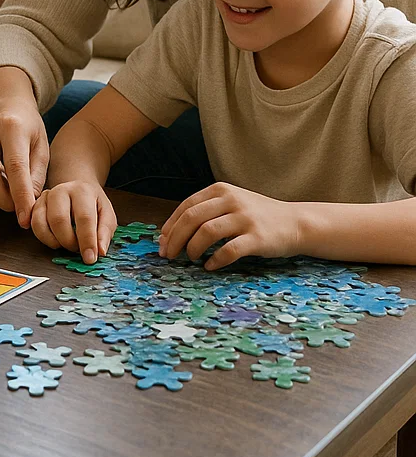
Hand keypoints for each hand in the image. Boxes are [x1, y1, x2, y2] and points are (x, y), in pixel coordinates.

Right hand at [0, 97, 49, 227]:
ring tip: (6, 189)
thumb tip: (27, 205)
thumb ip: (36, 176)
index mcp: (11, 126)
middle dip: (4, 201)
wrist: (4, 106)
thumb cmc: (27, 130)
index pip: (15, 167)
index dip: (20, 197)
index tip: (25, 219)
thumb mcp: (41, 147)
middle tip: (16, 206)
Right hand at [30, 181, 116, 262]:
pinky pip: (33, 225)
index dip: (87, 241)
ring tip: (66, 244)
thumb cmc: (93, 205)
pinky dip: (43, 238)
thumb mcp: (107, 215)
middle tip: (77, 249)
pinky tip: (55, 240)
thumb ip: (105, 233)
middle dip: (68, 242)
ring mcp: (45, 197)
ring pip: (41, 223)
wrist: (78, 191)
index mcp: (82, 191)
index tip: (90, 258)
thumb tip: (100, 251)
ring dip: (54, 241)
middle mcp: (61, 191)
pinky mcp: (35, 205)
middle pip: (59, 220)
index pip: (84, 218)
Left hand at [160, 182, 301, 269]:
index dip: (171, 226)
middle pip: (192, 218)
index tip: (162, 242)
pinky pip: (229, 250)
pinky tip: (209, 266)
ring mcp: (245, 218)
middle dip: (175, 238)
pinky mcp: (257, 237)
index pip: (186, 207)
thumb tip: (171, 233)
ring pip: (207, 232)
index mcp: (220, 190)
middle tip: (168, 255)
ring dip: (193, 248)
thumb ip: (205, 212)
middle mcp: (231, 200)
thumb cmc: (256, 216)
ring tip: (191, 258)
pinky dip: (215, 260)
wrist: (295, 222)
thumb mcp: (230, 203)